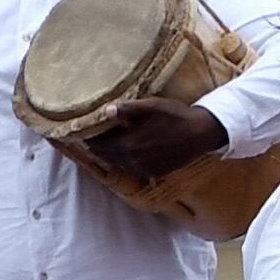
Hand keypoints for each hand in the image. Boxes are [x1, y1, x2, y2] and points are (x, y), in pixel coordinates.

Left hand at [79, 99, 227, 184]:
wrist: (200, 134)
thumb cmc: (175, 116)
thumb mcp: (151, 106)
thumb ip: (128, 109)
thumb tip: (106, 111)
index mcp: (128, 145)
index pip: (99, 145)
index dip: (88, 139)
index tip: (78, 133)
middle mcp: (133, 161)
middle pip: (106, 156)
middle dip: (95, 148)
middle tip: (85, 140)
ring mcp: (143, 169)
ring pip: (118, 164)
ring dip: (108, 156)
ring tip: (100, 148)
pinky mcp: (153, 173)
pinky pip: (131, 169)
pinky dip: (123, 162)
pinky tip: (122, 155)